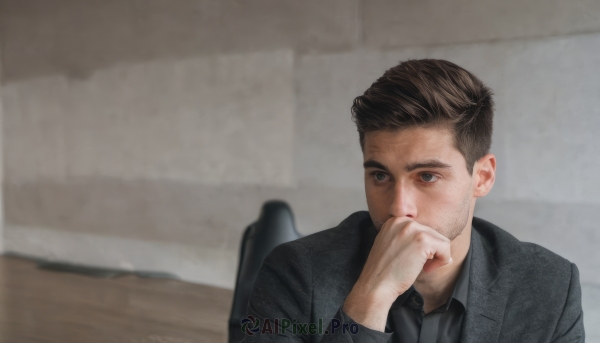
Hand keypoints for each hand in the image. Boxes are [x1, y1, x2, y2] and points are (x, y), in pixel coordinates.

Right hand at [342, 216, 452, 330]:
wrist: (376, 285)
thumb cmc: (385, 272)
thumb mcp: (392, 246)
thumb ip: (407, 239)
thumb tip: (436, 244)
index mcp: (394, 221)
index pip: (421, 229)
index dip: (422, 247)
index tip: (413, 259)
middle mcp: (402, 221)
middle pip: (432, 234)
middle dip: (431, 252)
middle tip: (420, 266)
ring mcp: (412, 229)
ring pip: (441, 240)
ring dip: (437, 257)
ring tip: (424, 268)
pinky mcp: (422, 240)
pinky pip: (445, 247)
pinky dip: (442, 261)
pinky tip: (427, 269)